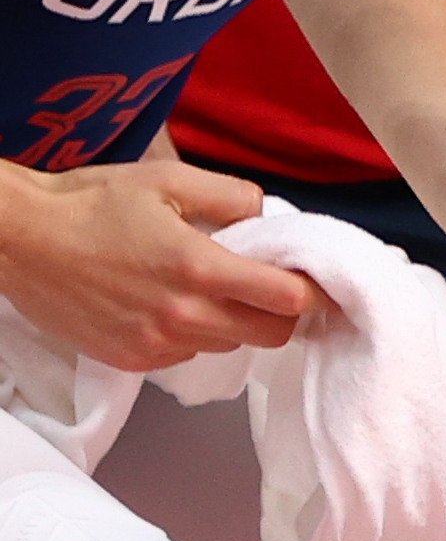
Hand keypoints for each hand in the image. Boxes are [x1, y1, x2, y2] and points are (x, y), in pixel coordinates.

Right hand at [0, 159, 316, 370]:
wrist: (19, 239)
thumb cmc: (89, 203)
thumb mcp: (168, 181)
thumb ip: (232, 196)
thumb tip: (269, 215)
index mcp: (198, 268)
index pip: (287, 300)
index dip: (314, 294)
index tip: (320, 285)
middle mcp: (182, 315)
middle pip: (270, 334)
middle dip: (281, 313)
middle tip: (269, 287)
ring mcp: (156, 343)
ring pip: (228, 345)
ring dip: (234, 322)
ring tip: (207, 288)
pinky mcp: (132, 359)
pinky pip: (187, 355)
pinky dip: (193, 334)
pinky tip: (169, 304)